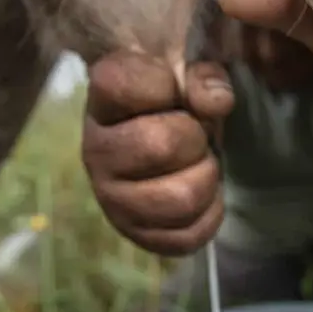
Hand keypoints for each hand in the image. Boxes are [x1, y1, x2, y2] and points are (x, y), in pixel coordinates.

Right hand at [81, 53, 233, 254]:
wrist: (155, 139)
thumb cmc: (171, 103)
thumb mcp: (186, 75)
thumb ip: (202, 77)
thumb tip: (216, 102)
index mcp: (102, 100)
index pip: (123, 85)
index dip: (162, 83)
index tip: (171, 88)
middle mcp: (96, 151)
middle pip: (160, 146)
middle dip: (195, 138)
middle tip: (194, 136)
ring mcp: (112, 199)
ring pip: (181, 199)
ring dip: (206, 178)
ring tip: (197, 165)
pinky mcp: (136, 234)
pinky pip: (188, 236)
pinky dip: (209, 214)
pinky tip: (201, 195)